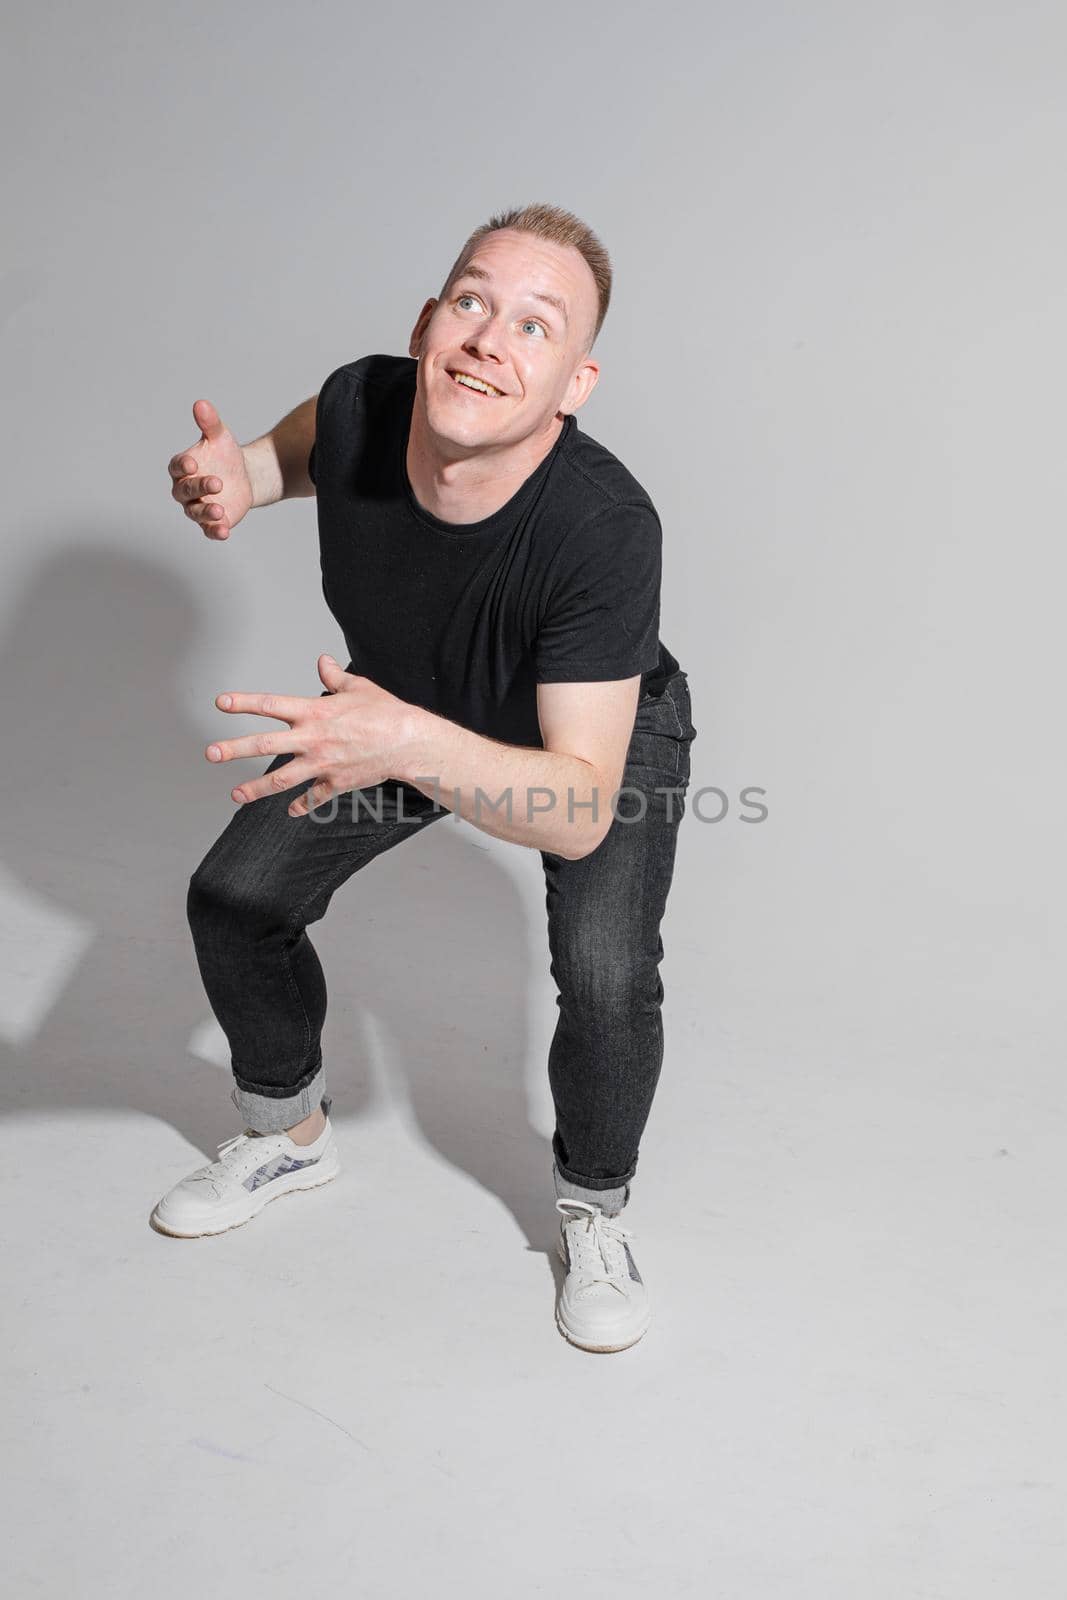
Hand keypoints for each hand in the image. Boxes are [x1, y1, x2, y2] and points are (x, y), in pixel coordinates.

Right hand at [168, 399, 252, 539]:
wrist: (244, 476)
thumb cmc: (225, 454)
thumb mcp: (220, 436)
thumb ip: (209, 423)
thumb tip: (201, 403)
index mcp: (182, 467)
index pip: (177, 467)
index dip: (182, 466)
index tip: (193, 463)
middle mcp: (185, 489)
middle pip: (185, 490)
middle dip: (199, 487)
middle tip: (217, 482)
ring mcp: (197, 507)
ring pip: (195, 512)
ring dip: (206, 512)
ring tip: (219, 510)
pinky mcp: (211, 522)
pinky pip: (209, 530)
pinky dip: (215, 531)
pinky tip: (224, 531)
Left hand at [205, 655, 420, 815]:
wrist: (409, 743)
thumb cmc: (386, 711)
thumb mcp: (359, 687)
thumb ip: (335, 677)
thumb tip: (322, 661)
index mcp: (315, 712)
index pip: (271, 704)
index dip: (244, 703)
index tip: (220, 704)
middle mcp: (313, 739)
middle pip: (265, 745)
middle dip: (235, 749)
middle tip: (210, 753)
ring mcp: (322, 764)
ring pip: (282, 779)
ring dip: (256, 788)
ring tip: (235, 794)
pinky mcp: (336, 783)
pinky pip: (314, 798)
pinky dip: (302, 805)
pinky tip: (291, 811)